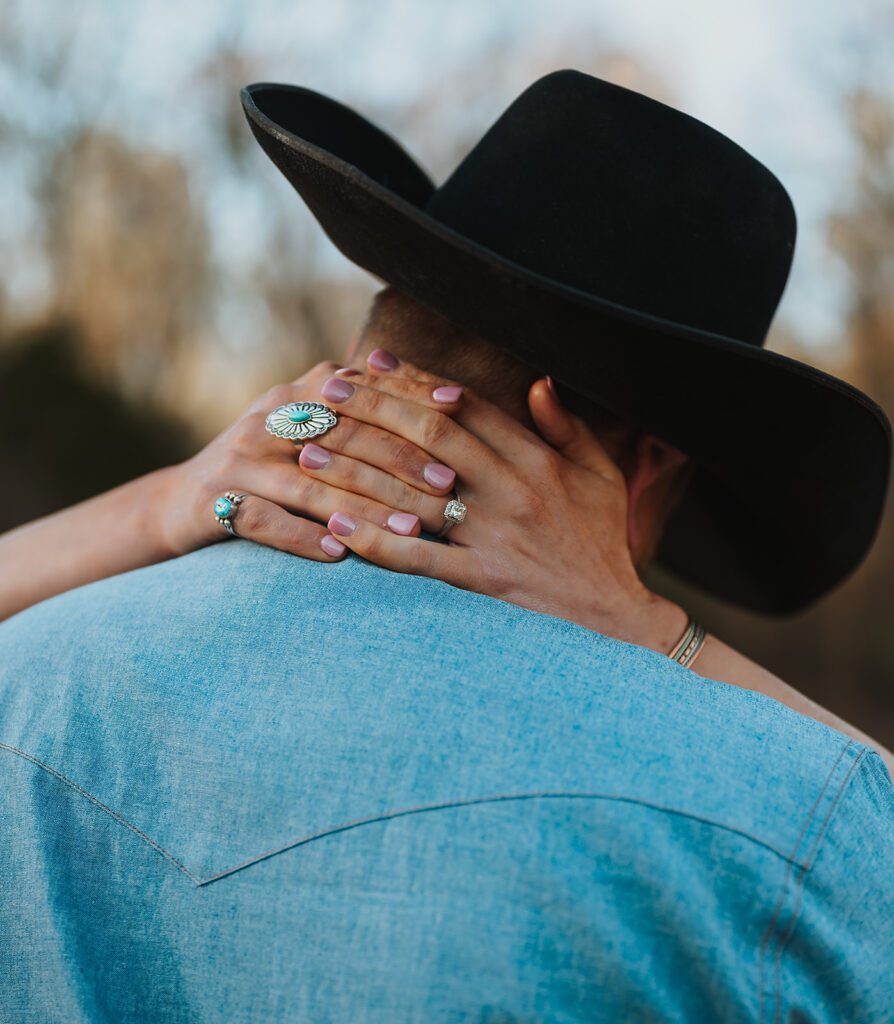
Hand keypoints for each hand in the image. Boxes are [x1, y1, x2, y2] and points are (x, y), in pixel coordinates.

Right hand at [155, 359, 465, 560]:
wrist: (182, 500)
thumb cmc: (268, 466)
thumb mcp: (310, 426)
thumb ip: (364, 407)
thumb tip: (444, 394)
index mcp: (299, 393)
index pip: (365, 395)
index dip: (414, 408)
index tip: (462, 428)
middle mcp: (270, 417)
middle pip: (346, 438)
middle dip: (402, 465)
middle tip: (449, 490)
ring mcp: (241, 458)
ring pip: (312, 484)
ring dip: (365, 509)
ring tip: (412, 531)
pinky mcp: (217, 499)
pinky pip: (265, 521)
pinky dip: (302, 538)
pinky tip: (338, 555)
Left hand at [315, 352, 687, 653]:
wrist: (617, 617)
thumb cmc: (602, 541)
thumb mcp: (600, 474)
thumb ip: (567, 427)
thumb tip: (539, 380)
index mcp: (537, 460)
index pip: (467, 407)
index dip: (418, 379)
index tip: (376, 361)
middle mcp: (511, 491)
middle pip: (432, 436)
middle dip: (376, 408)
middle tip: (328, 391)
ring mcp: (494, 536)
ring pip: (414, 493)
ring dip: (357, 469)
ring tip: (308, 450)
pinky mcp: (482, 580)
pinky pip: (421, 559)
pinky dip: (375, 541)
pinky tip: (333, 526)